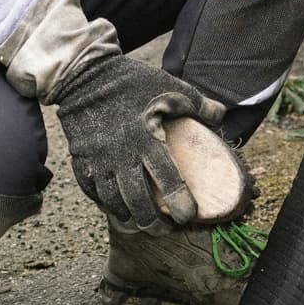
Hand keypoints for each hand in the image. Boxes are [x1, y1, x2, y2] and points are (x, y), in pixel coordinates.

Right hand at [51, 53, 227, 230]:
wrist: (83, 74)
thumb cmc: (130, 81)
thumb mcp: (168, 86)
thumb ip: (198, 104)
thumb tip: (222, 116)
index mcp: (146, 137)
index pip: (167, 179)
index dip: (179, 203)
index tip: (188, 216)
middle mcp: (121, 153)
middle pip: (138, 199)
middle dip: (152, 221)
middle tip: (164, 230)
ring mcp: (98, 159)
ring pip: (113, 201)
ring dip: (128, 218)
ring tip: (140, 226)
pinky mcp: (81, 158)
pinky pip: (91, 190)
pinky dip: (103, 204)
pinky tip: (114, 210)